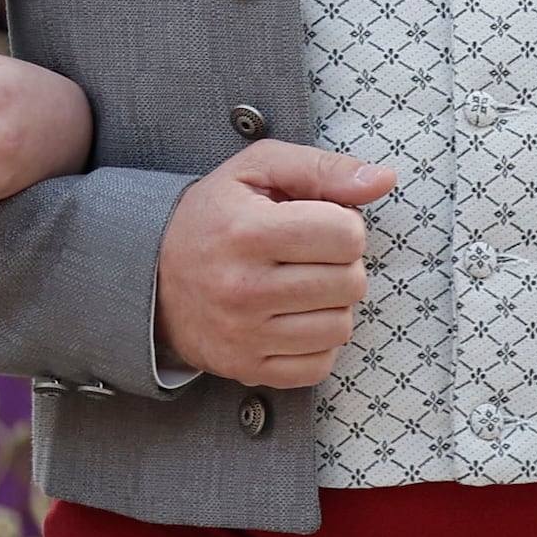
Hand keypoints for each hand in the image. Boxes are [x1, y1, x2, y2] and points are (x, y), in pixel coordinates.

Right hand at [153, 140, 398, 386]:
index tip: (318, 223)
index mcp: (248, 231)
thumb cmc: (216, 216)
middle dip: (342, 264)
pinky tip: (293, 318)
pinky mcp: (246, 368)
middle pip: (350, 282)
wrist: (152, 274)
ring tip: (301, 285)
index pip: (347, 235)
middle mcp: (243, 288)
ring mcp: (244, 334)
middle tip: (309, 256)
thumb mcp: (259, 170)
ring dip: (332, 304)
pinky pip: (320, 365)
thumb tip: (384, 180)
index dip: (344, 224)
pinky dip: (317, 343)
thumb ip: (324, 168)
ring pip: (341, 326)